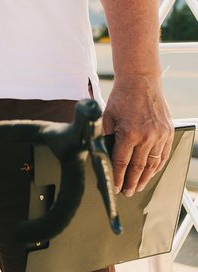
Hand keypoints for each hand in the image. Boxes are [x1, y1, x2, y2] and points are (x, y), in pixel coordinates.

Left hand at [102, 74, 173, 195]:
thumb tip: (105, 154)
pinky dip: (157, 166)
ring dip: (145, 178)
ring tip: (138, 186)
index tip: (116, 187)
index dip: (118, 177)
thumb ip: (107, 136)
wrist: (141, 80)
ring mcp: (159, 135)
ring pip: (152, 164)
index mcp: (128, 133)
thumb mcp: (108, 115)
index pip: (122, 162)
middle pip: (138, 168)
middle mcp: (146, 137)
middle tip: (127, 192)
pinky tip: (151, 172)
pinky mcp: (168, 133)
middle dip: (131, 183)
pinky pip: (163, 155)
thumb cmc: (122, 96)